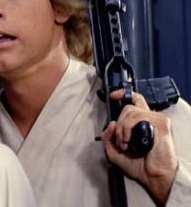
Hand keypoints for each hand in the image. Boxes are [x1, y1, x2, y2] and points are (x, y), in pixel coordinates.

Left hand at [101, 89, 178, 203]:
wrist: (153, 176)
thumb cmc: (139, 166)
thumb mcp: (114, 151)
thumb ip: (108, 137)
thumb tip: (110, 123)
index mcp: (143, 122)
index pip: (136, 100)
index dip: (124, 94)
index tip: (114, 95)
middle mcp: (150, 119)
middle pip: (128, 107)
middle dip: (118, 125)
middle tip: (120, 140)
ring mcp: (157, 120)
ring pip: (130, 112)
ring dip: (121, 129)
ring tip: (124, 144)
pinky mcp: (161, 124)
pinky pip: (138, 117)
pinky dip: (127, 129)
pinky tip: (128, 141)